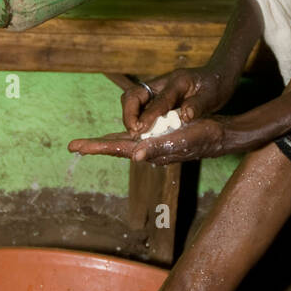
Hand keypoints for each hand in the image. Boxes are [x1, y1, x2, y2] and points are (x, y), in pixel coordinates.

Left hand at [69, 115, 247, 164]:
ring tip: (89, 143)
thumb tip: (135, 155)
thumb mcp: (180, 140)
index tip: (76, 146)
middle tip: (73, 145)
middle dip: (95, 146)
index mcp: (148, 151)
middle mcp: (147, 150)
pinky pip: (136, 137)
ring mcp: (152, 145)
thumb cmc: (201, 138)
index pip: (116, 149)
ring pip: (123, 143)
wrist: (218, 136)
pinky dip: (123, 136)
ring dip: (105, 143)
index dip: (96, 147)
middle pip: (115, 148)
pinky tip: (120, 135)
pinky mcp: (159, 138)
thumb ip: (159, 148)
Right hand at [122, 66, 237, 134]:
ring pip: (133, 100)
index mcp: (177, 81)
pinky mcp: (156, 97)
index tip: (139, 130)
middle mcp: (162, 83)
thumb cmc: (217, 85)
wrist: (217, 75)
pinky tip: (142, 132)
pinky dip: (137, 119)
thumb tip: (185, 116)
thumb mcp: (212, 95)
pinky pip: (140, 107)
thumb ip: (198, 105)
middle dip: (129, 114)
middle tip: (134, 133)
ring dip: (130, 117)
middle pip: (133, 95)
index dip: (148, 116)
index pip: (158, 99)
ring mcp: (157, 89)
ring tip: (136, 135)